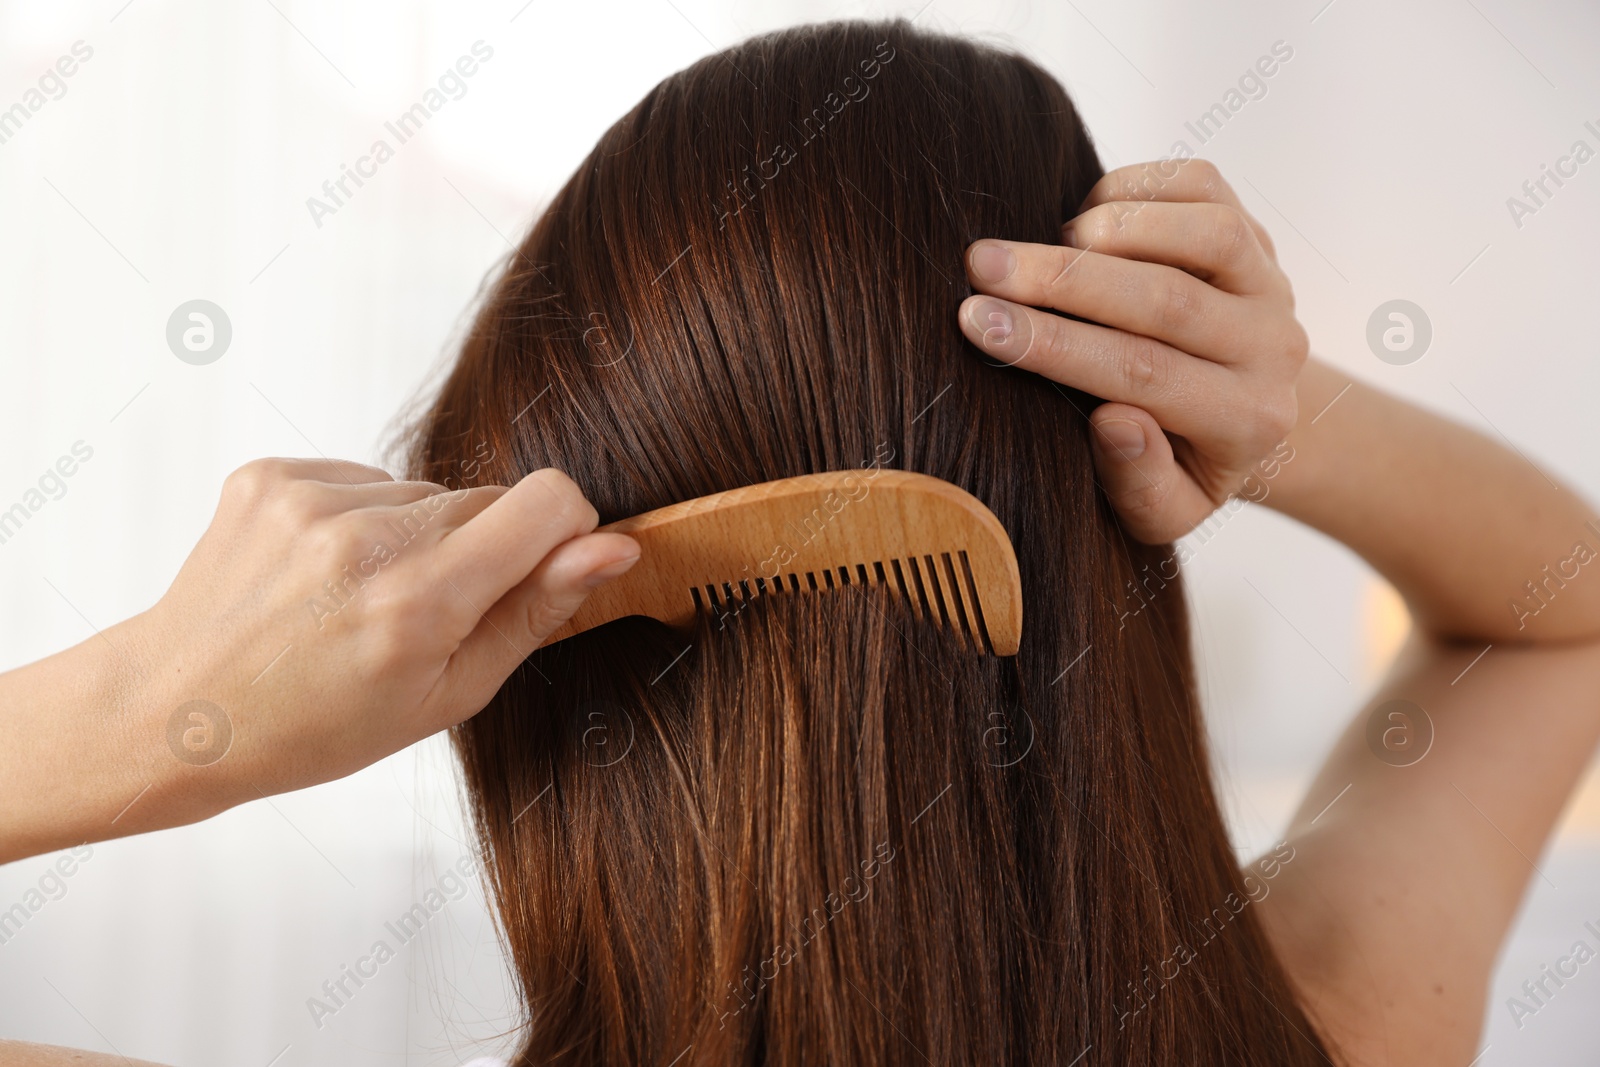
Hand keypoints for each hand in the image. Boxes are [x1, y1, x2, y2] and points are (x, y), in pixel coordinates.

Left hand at [130, 458, 638, 820]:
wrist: (178, 713)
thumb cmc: (318, 725)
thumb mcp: (448, 696)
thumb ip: (536, 612)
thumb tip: (612, 548)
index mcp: (420, 602)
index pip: (548, 500)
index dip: (565, 530)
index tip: (544, 568)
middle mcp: (366, 538)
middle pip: (485, 500)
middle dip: (478, 550)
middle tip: (423, 617)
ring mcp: (309, 501)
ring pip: (423, 492)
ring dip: (414, 536)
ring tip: (361, 600)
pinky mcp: (270, 476)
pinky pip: (363, 479)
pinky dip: (359, 518)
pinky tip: (323, 576)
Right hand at [957, 158, 1308, 542]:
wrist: (1247, 419)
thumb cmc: (1182, 466)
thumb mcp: (1160, 512)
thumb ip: (1139, 480)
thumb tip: (1114, 422)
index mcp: (1246, 422)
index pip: (1143, 374)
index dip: (1054, 344)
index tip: (977, 324)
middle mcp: (1272, 348)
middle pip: (1166, 299)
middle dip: (1059, 279)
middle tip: (979, 266)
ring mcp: (1271, 282)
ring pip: (1203, 230)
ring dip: (1105, 227)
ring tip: (1040, 246)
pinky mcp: (1258, 233)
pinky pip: (1203, 185)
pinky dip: (1135, 187)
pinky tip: (1083, 216)